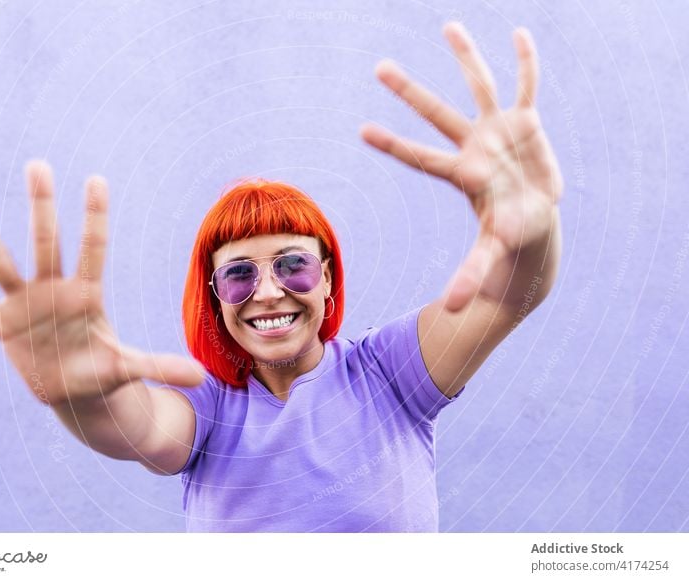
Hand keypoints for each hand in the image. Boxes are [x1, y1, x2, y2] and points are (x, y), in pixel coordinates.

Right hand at [0, 161, 204, 405]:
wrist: (72, 389)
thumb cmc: (102, 370)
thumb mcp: (128, 368)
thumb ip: (160, 367)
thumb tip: (201, 379)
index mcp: (87, 295)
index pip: (93, 248)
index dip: (95, 217)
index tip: (97, 179)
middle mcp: (54, 291)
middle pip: (47, 243)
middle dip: (42, 207)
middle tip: (38, 164)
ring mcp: (25, 305)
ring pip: (2, 263)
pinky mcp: (2, 325)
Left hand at [361, 22, 562, 311]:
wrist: (533, 226)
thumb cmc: (508, 242)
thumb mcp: (490, 258)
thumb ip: (469, 277)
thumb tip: (450, 309)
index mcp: (463, 176)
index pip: (421, 158)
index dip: (394, 144)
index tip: (360, 130)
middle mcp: (475, 148)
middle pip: (438, 114)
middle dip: (410, 92)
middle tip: (378, 67)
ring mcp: (500, 133)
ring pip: (481, 87)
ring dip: (467, 58)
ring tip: (446, 25)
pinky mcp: (527, 126)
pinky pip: (527, 87)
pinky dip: (526, 63)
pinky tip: (518, 33)